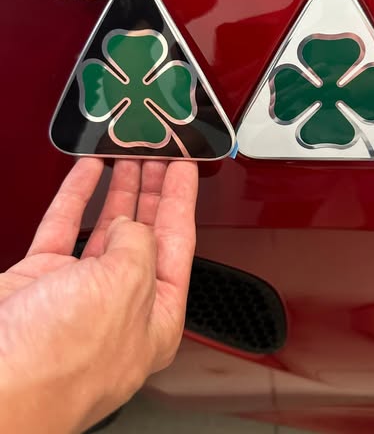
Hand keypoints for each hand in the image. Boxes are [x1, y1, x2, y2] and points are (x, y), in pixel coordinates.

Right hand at [0, 158, 197, 433]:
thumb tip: (130, 226)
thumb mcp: (124, 289)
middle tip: (159, 158)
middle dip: (153, 192)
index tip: (185, 167)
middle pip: (145, 235)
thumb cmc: (59, 362)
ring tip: (129, 158)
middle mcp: (119, 305)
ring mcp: (77, 292)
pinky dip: (76, 196)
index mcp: (155, 316)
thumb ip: (139, 247)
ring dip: (118, 190)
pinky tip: (88, 172)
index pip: (178, 243)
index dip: (181, 199)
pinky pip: (63, 228)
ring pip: (105, 229)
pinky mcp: (40, 281)